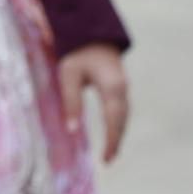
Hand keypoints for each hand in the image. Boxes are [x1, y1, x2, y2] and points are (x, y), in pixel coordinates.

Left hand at [59, 43, 128, 163]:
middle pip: (122, 121)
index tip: (106, 158)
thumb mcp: (68, 76)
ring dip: (119, 133)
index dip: (111, 140)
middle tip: (108, 161)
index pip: (113, 120)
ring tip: (110, 152)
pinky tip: (112, 132)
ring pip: (124, 116)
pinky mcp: (120, 86)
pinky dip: (118, 123)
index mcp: (112, 87)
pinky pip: (122, 109)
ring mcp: (124, 87)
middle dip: (116, 140)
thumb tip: (72, 131)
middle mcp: (122, 89)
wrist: (92, 33)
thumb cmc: (77, 53)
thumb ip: (71, 102)